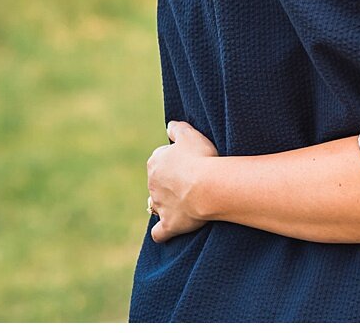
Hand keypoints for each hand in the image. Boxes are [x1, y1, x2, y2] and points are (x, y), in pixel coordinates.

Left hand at [146, 121, 219, 242]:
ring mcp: (160, 206)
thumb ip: (177, 129)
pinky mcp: (169, 224)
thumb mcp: (189, 134)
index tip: (188, 162)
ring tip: (180, 203)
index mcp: (155, 163)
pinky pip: (159, 232)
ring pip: (155, 205)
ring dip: (163, 204)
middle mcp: (153, 184)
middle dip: (169, 183)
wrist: (207, 186)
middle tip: (190, 182)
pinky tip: (165, 231)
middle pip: (157, 183)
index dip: (173, 161)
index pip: (159, 159)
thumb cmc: (200, 158)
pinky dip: (161, 232)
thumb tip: (170, 126)